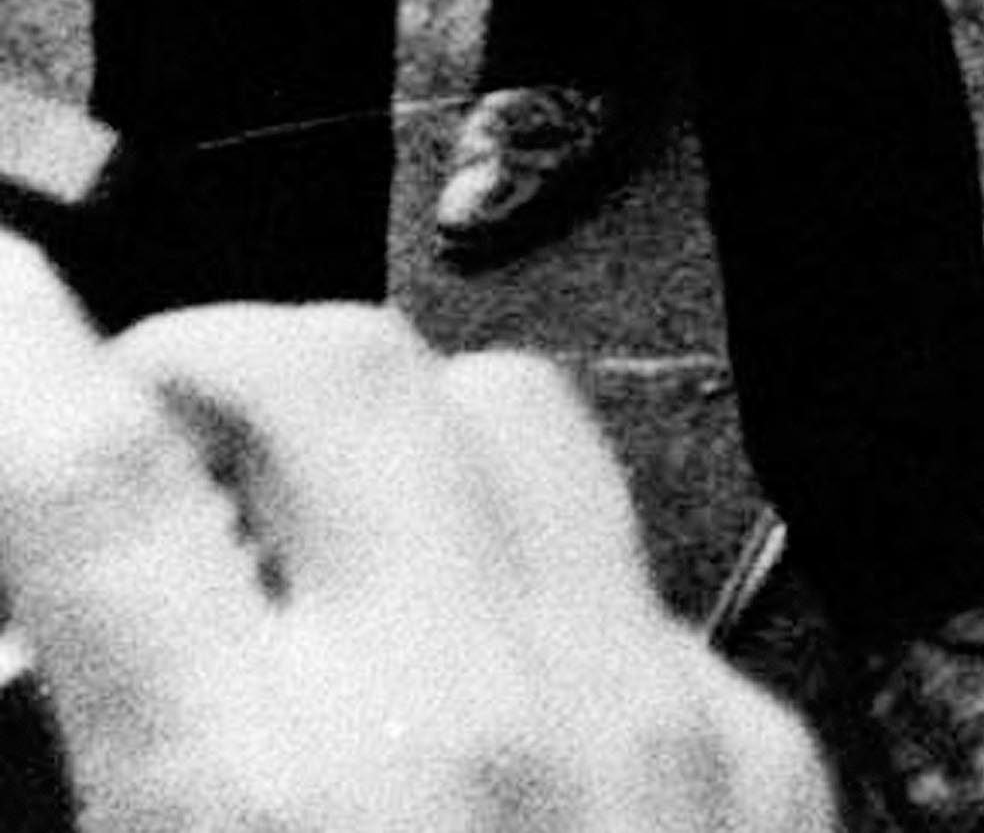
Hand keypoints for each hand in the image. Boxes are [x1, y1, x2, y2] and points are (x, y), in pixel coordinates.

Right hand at [0, 245, 834, 831]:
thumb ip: (111, 784)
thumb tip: (85, 648)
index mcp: (253, 801)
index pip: (94, 482)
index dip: (17, 340)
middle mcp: (466, 716)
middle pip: (331, 368)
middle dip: (217, 355)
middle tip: (149, 418)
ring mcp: (643, 714)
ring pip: (510, 410)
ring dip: (395, 431)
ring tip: (322, 526)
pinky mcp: (764, 754)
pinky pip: (635, 582)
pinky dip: (541, 597)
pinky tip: (494, 700)